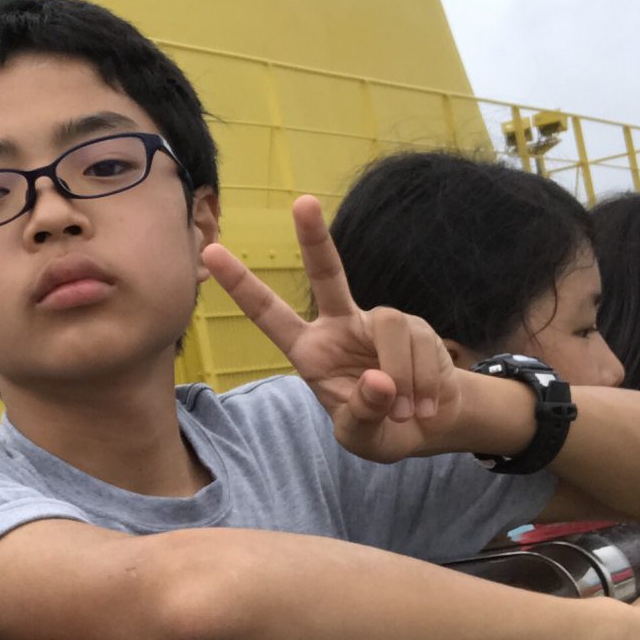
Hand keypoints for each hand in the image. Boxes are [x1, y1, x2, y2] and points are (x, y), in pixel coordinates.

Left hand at [203, 196, 461, 462]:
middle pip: (327, 274)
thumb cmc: (380, 429)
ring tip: (407, 413)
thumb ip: (364, 414)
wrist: (428, 427)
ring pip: (392, 325)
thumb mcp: (362, 438)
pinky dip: (426, 381)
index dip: (241, 285)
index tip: (211, 250)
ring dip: (404, 375)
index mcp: (309, 351)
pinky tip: (425, 405)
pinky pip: (422, 342)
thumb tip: (379, 381)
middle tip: (302, 201)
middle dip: (314, 238)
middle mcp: (340, 325)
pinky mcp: (415, 325)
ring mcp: (378, 321)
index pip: (269, 314)